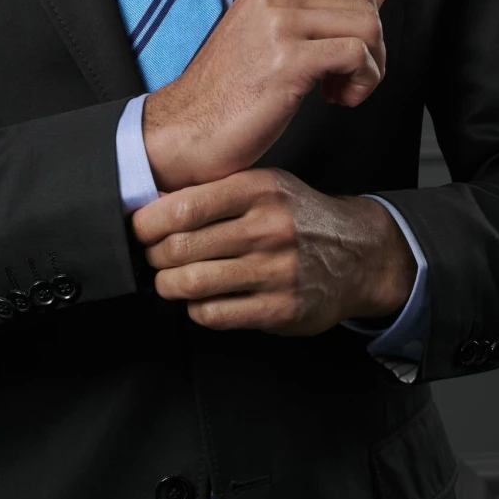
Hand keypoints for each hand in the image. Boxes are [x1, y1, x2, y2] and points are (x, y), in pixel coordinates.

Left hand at [131, 168, 415, 334]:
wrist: (358, 254)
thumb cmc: (299, 216)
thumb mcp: (266, 184)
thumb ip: (217, 191)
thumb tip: (153, 202)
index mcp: (258, 189)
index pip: (183, 207)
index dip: (148, 223)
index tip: (140, 230)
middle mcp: (267, 227)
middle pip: (179, 248)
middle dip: (155, 256)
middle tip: (154, 258)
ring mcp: (275, 271)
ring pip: (192, 283)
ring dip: (169, 286)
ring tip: (170, 281)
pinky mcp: (279, 309)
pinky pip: (215, 314)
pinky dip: (196, 308)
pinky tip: (201, 299)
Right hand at [141, 0, 387, 190]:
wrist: (187, 126)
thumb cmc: (231, 86)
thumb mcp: (274, 27)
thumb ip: (322, 3)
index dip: (366, 22)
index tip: (344, 52)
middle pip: (368, 6)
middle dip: (373, 48)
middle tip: (347, 78)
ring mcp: (280, 22)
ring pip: (368, 28)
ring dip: (369, 68)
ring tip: (340, 90)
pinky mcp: (288, 60)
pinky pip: (356, 56)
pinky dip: (361, 83)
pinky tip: (335, 99)